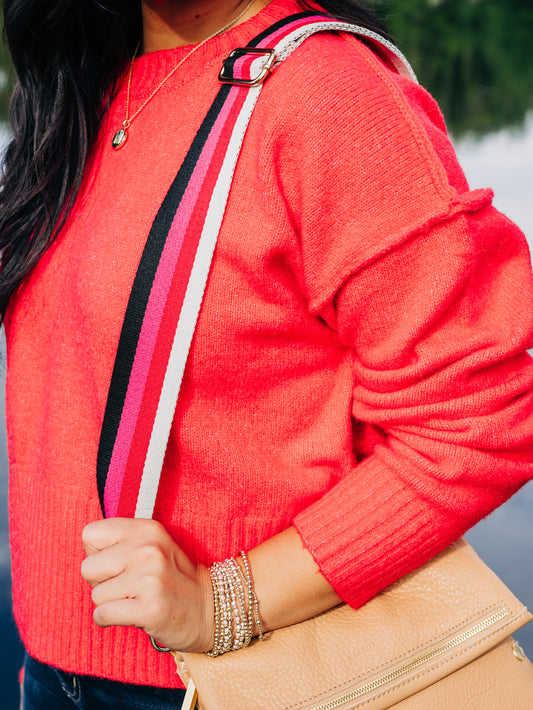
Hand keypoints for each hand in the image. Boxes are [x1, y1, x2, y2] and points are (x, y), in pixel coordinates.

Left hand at [81, 518, 213, 652]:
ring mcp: (150, 578)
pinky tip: (132, 616)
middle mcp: (148, 548)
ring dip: (110, 603)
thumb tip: (86, 552)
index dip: (97, 553)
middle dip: (100, 582)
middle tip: (127, 587)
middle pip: (88, 567)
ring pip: (96, 594)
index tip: (118, 564)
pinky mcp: (150, 608)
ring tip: (135, 600)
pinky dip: (110, 620)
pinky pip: (102, 615)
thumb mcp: (153, 546)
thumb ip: (121, 542)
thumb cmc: (172, 578)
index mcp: (147, 528)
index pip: (90, 534)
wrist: (210, 609)